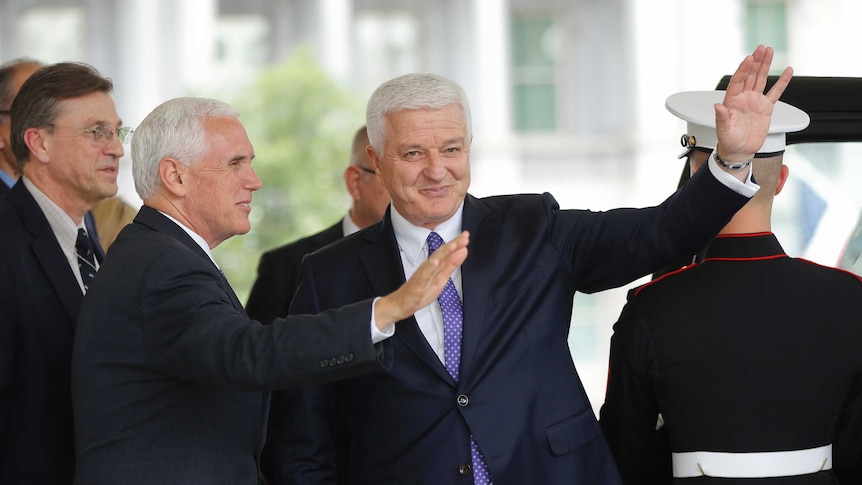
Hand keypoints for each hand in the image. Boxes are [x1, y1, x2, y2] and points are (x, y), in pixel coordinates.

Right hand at [374, 231, 469, 328]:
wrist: (401, 304)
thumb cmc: (420, 291)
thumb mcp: (441, 278)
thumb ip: (451, 264)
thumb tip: (463, 251)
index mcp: (435, 266)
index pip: (447, 252)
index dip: (457, 243)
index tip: (466, 235)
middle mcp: (429, 267)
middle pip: (442, 253)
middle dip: (454, 244)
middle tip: (465, 236)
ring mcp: (422, 275)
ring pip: (434, 261)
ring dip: (444, 253)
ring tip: (454, 245)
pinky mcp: (417, 284)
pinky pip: (423, 275)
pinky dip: (429, 268)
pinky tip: (435, 262)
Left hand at [715, 45, 792, 162]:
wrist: (739, 150)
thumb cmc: (728, 140)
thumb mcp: (723, 130)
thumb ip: (721, 117)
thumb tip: (717, 106)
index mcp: (731, 101)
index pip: (738, 81)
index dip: (743, 69)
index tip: (749, 58)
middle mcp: (743, 98)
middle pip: (750, 75)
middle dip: (756, 61)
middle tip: (761, 48)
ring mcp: (755, 101)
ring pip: (761, 79)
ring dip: (765, 65)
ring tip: (770, 51)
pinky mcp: (765, 107)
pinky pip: (775, 92)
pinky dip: (782, 82)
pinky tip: (787, 71)